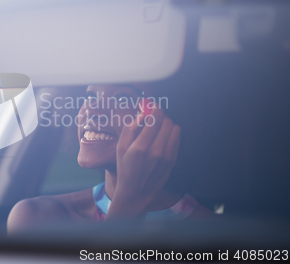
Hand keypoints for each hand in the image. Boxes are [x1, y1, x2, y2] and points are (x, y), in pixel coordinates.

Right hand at [106, 105, 180, 219]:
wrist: (136, 192)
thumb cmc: (125, 168)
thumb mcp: (120, 147)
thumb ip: (130, 128)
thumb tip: (142, 113)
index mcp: (140, 146)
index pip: (155, 119)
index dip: (154, 109)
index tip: (150, 106)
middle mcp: (156, 151)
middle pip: (166, 121)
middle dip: (160, 116)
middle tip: (153, 117)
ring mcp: (167, 156)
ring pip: (174, 128)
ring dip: (167, 124)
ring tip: (157, 128)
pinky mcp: (173, 160)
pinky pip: (177, 138)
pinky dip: (170, 133)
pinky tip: (161, 138)